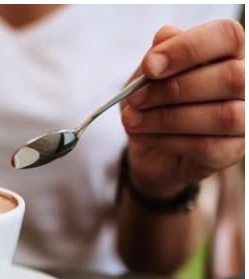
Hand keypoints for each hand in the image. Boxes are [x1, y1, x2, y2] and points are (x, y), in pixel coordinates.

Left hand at [121, 19, 244, 197]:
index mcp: (228, 53)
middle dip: (174, 88)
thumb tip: (167, 35)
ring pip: (222, 115)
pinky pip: (205, 145)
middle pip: (230, 77)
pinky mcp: (231, 152)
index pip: (226, 35)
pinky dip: (166, 139)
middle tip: (134, 98)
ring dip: (167, 118)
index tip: (149, 66)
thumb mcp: (148, 75)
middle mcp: (246, 83)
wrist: (150, 149)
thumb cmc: (154, 102)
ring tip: (131, 119)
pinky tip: (142, 135)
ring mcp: (244, 120)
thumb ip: (159, 54)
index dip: (188, 48)